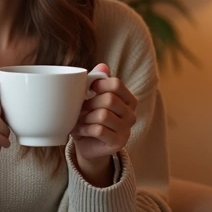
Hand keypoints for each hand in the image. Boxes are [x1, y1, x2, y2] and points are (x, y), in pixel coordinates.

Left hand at [71, 64, 136, 184]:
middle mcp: (131, 115)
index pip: (116, 84)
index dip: (98, 85)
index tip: (88, 90)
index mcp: (128, 100)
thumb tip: (103, 66)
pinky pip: (99, 130)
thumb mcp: (92, 98)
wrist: (87, 145)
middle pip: (109, 99)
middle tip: (81, 109)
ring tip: (80, 120)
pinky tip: (80, 130)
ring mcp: (126, 130)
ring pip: (103, 115)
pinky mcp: (118, 143)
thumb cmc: (89, 119)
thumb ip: (98, 81)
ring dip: (85, 118)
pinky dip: (84, 129)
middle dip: (89, 104)